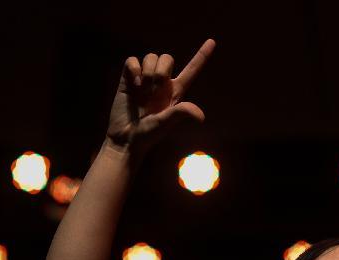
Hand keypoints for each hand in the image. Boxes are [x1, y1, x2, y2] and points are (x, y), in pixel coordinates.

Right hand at [106, 39, 215, 154]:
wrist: (125, 139)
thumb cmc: (148, 135)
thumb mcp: (166, 124)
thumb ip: (181, 113)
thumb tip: (201, 116)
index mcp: (176, 91)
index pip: (192, 69)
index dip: (202, 55)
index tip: (212, 41)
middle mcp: (162, 83)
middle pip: (167, 58)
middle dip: (161, 70)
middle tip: (154, 91)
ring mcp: (144, 79)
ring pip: (151, 57)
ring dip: (147, 72)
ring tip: (142, 91)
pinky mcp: (128, 79)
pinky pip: (132, 60)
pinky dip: (133, 69)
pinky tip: (132, 84)